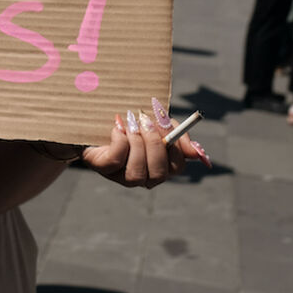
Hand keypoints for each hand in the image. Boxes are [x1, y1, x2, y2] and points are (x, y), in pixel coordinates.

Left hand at [79, 98, 210, 188]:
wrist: (95, 116)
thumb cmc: (130, 120)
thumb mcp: (157, 122)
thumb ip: (176, 134)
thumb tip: (197, 152)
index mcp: (159, 165)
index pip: (177, 167)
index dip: (176, 149)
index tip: (168, 127)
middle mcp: (142, 176)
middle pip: (159, 174)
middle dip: (154, 145)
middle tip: (146, 122)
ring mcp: (121, 175)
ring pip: (137, 172)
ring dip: (136, 143)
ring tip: (130, 123)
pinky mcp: (102, 167)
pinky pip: (115, 161)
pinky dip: (119, 140)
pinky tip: (117, 127)